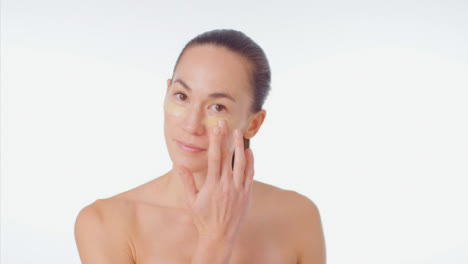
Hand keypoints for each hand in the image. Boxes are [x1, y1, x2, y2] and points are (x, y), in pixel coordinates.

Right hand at [176, 119, 254, 243]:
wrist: (219, 237)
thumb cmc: (202, 219)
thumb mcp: (191, 201)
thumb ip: (187, 181)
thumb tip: (179, 165)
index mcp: (212, 185)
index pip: (214, 157)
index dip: (214, 141)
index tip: (214, 128)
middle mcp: (226, 185)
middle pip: (226, 156)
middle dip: (225, 138)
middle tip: (224, 122)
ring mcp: (238, 189)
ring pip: (241, 163)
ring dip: (239, 146)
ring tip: (238, 132)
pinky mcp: (246, 194)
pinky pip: (250, 175)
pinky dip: (250, 162)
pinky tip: (249, 151)